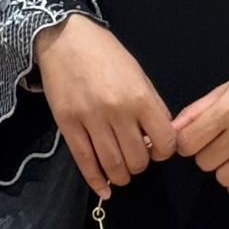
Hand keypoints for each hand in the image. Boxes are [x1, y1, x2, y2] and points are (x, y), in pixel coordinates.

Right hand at [32, 14, 178, 199]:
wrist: (65, 39)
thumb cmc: (105, 54)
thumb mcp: (138, 74)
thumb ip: (151, 106)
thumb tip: (158, 138)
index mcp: (140, 98)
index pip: (164, 142)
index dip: (164, 152)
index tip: (157, 149)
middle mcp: (118, 112)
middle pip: (138, 159)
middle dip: (140, 165)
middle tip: (136, 157)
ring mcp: (90, 121)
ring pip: (113, 166)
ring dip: (121, 176)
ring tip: (121, 172)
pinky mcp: (68, 126)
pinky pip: (85, 162)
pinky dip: (96, 181)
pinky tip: (103, 189)